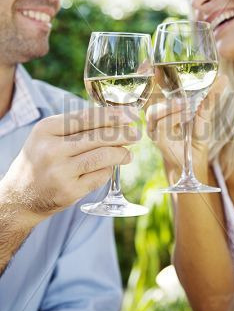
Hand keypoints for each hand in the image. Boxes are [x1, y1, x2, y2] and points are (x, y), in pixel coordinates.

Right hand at [0, 106, 139, 220]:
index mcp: (46, 129)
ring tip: (129, 154)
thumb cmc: (40, 160)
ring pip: (102, 157)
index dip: (112, 115)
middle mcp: (52, 149)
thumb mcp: (48, 137)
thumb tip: (114, 117)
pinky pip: (99, 176)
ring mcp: (60, 172)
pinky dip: (108, 171)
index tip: (130, 114)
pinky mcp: (69, 191)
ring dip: (121, 154)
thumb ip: (75, 126)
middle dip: (123, 134)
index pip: (86, 117)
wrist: (19, 197)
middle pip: (98, 137)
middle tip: (136, 133)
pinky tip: (110, 168)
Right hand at [146, 76, 227, 173]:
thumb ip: (210, 98)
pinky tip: (187, 116)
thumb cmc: (194, 140)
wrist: (193, 166)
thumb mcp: (203, 116)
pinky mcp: (158, 140)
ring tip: (188, 106)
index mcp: (162, 108)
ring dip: (171, 106)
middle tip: (157, 70)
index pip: (151, 88)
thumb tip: (224, 79)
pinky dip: (175, 118)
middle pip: (146, 97)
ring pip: (154, 112)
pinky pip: (162, 126)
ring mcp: (154, 129)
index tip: (146, 62)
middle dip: (149, 83)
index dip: (146, 75)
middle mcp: (154, 118)